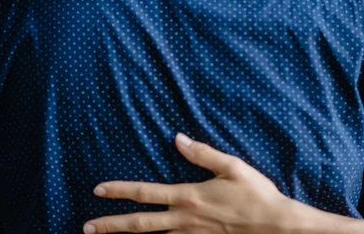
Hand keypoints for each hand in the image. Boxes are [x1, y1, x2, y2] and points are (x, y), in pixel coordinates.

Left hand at [83, 133, 291, 233]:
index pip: (146, 193)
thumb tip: (177, 138)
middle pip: (139, 224)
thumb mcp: (232, 166)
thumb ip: (202, 153)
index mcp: (189, 196)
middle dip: (111, 225)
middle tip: (87, 227)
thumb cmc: (256, 194)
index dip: (120, 190)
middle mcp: (184, 219)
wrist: (276, 226)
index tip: (98, 190)